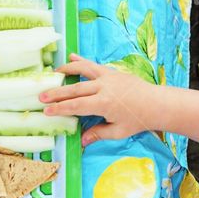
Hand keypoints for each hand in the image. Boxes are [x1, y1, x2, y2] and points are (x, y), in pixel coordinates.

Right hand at [42, 53, 158, 146]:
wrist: (157, 103)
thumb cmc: (138, 120)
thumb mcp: (118, 131)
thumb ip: (98, 133)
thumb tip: (81, 141)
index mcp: (104, 104)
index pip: (76, 106)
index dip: (60, 108)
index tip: (46, 111)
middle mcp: (104, 87)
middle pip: (74, 89)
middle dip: (56, 93)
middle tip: (41, 97)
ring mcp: (108, 77)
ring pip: (82, 71)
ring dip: (66, 71)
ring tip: (52, 74)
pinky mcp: (112, 72)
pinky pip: (93, 65)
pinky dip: (81, 61)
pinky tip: (71, 56)